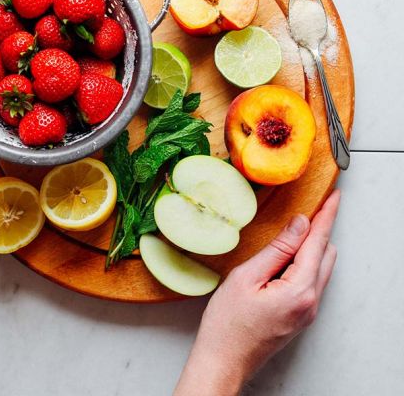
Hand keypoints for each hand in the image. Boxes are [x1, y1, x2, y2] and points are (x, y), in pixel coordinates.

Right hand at [175, 189, 339, 395]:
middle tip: (308, 207)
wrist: (223, 361)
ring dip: (311, 246)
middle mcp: (311, 302)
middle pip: (325, 254)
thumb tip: (300, 224)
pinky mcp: (301, 316)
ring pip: (320, 268)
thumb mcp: (247, 277)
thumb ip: (278, 249)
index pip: (318, 243)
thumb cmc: (228, 323)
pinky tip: (286, 256)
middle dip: (319, 229)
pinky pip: (311, 281)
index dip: (326, 216)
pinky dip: (305, 262)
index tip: (334, 196)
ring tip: (293, 230)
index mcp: (300, 290)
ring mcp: (308, 311)